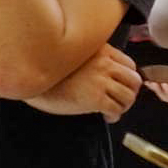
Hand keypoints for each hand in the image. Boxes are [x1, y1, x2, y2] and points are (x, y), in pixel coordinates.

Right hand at [24, 42, 140, 121]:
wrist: (33, 82)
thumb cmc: (50, 70)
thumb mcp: (74, 55)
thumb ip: (92, 58)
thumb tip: (108, 72)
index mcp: (100, 50)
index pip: (129, 65)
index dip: (128, 78)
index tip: (121, 86)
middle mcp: (103, 63)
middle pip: (134, 80)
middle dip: (130, 93)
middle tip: (120, 100)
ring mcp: (100, 80)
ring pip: (128, 97)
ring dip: (123, 106)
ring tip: (112, 109)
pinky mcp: (96, 98)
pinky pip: (116, 110)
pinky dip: (114, 116)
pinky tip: (104, 116)